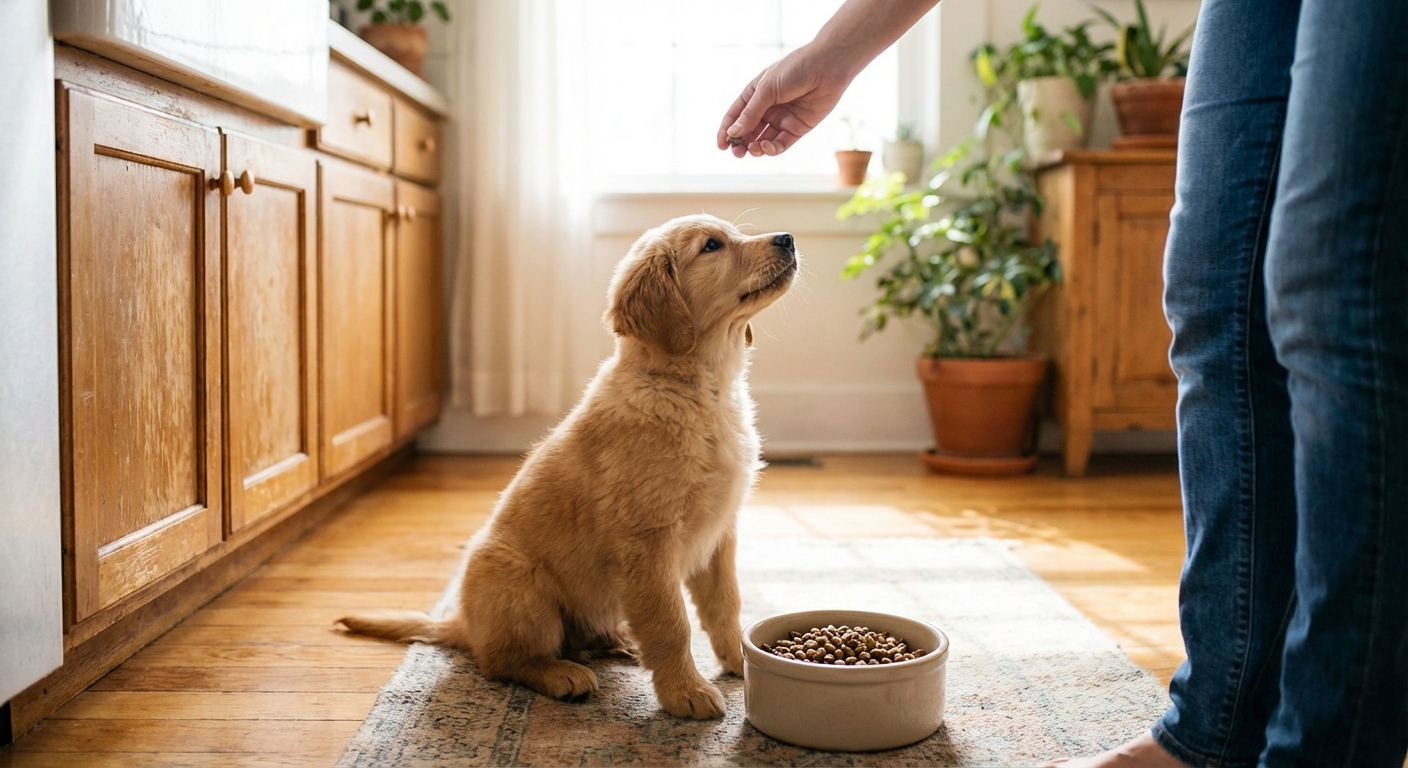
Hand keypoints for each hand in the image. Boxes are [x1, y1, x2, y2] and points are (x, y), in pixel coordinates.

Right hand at [716, 44, 852, 157]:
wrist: (828, 66)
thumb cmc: (795, 69)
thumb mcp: (767, 90)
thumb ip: (751, 113)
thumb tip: (733, 133)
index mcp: (755, 94)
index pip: (735, 115)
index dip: (726, 130)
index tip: (721, 146)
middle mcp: (767, 108)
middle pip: (748, 131)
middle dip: (740, 143)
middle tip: (736, 153)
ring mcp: (782, 119)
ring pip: (763, 140)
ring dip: (755, 147)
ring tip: (752, 149)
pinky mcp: (797, 128)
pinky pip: (780, 144)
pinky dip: (771, 149)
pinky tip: (766, 147)